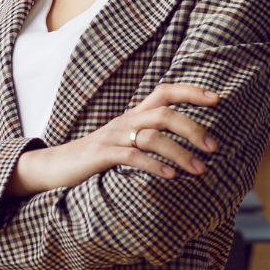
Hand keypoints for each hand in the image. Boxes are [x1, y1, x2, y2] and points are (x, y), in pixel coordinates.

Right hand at [7, 84, 220, 195]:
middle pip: (165, 113)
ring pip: (152, 136)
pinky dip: (154, 166)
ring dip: (180, 153)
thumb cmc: (92, 159)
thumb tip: (182, 147)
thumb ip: (147, 140)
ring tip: (198, 170)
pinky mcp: (100, 155)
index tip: (218, 98)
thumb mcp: (123, 145)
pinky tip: (170, 177)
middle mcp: (125, 121)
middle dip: (193, 128)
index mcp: (132, 116)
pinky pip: (132, 156)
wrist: (51, 167)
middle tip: (213, 147)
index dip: (191, 92)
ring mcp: (112, 137)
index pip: (165, 93)